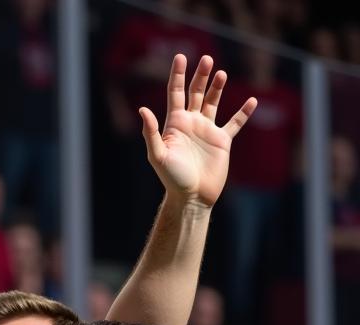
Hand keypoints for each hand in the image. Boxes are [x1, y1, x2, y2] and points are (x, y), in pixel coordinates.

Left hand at [139, 53, 256, 208]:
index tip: (180, 56)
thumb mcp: (158, 155)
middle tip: (207, 59)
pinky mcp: (222, 141)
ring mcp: (207, 131)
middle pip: (196, 93)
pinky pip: (235, 123)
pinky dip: (244, 112)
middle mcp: (191, 124)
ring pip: (214, 103)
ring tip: (221, 73)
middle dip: (201, 76)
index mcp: (175, 124)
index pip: (175, 93)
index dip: (177, 75)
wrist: (192, 197)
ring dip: (218, 88)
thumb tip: (142, 110)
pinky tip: (252, 100)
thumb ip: (151, 133)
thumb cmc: (172, 178)